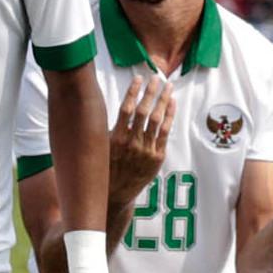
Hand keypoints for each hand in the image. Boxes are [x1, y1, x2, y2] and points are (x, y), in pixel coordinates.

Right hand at [108, 76, 174, 199]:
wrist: (116, 195)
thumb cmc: (105, 167)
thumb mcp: (101, 147)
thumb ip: (108, 128)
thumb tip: (107, 104)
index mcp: (115, 138)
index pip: (126, 109)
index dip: (133, 92)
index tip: (138, 78)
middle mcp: (132, 143)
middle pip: (144, 111)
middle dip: (151, 92)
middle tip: (156, 77)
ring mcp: (146, 151)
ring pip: (157, 120)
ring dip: (163, 101)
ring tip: (168, 86)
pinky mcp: (156, 157)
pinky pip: (165, 133)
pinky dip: (169, 117)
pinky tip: (172, 104)